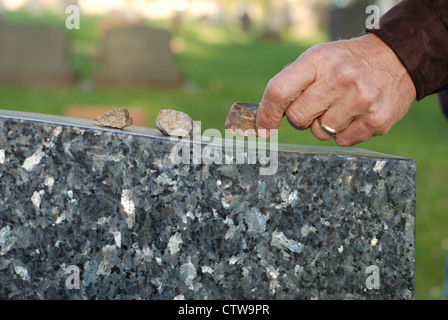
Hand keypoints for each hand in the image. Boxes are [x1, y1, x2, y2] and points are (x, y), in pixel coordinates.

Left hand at [256, 33, 416, 145]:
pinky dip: (343, 133)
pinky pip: (342, 142)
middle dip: (301, 117)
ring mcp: (360, 101)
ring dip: (324, 125)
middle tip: (317, 104)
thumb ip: (292, 83)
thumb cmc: (346, 62)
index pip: (279, 91)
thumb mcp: (318, 58)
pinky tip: (355, 113)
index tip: (263, 128)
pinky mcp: (376, 121)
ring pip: (320, 133)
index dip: (266, 114)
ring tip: (341, 105)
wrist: (397, 58)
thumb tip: (265, 118)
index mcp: (319, 61)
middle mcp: (340, 79)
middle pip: (298, 118)